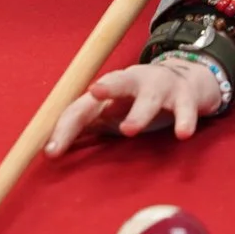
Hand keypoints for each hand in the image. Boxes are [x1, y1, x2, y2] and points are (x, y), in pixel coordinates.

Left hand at [45, 58, 221, 155]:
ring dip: (138, 112)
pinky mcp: (185, 97)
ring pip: (148, 98)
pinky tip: (182, 134)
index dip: (66, 128)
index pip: (82, 107)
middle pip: (118, 82)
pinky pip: (185, 110)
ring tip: (129, 129)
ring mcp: (160, 87)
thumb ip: (86, 125)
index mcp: (109, 89)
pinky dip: (184, 121)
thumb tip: (49, 147)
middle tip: (94, 93)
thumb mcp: (110, 112)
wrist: (186, 81)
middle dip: (107, 88)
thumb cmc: (137, 101)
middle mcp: (133, 82)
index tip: (52, 152)